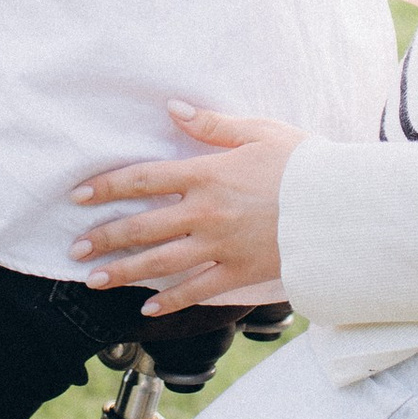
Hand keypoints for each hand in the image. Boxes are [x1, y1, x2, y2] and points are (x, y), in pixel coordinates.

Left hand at [71, 102, 302, 314]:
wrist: (341, 207)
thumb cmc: (304, 164)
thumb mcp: (260, 131)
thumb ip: (212, 124)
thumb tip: (173, 109)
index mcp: (207, 174)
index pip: (143, 179)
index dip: (107, 186)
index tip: (78, 195)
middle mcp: (205, 213)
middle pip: (142, 226)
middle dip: (105, 237)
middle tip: (76, 247)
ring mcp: (220, 247)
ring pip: (160, 263)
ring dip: (123, 271)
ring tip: (94, 279)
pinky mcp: (239, 273)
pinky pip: (196, 290)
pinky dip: (170, 302)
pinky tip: (147, 309)